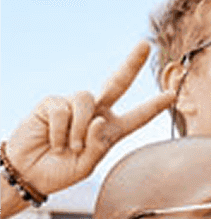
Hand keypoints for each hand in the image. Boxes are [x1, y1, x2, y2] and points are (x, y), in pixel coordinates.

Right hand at [3, 41, 176, 198]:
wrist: (30, 173)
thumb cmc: (61, 171)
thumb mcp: (87, 165)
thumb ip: (98, 145)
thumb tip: (100, 119)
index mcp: (111, 131)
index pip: (137, 116)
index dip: (154, 106)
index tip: (172, 94)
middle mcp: (95, 114)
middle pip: (117, 83)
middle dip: (131, 64)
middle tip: (145, 45)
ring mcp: (73, 106)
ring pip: (87, 100)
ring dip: (80, 129)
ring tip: (70, 148)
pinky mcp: (52, 102)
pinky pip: (62, 109)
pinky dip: (60, 130)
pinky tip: (53, 142)